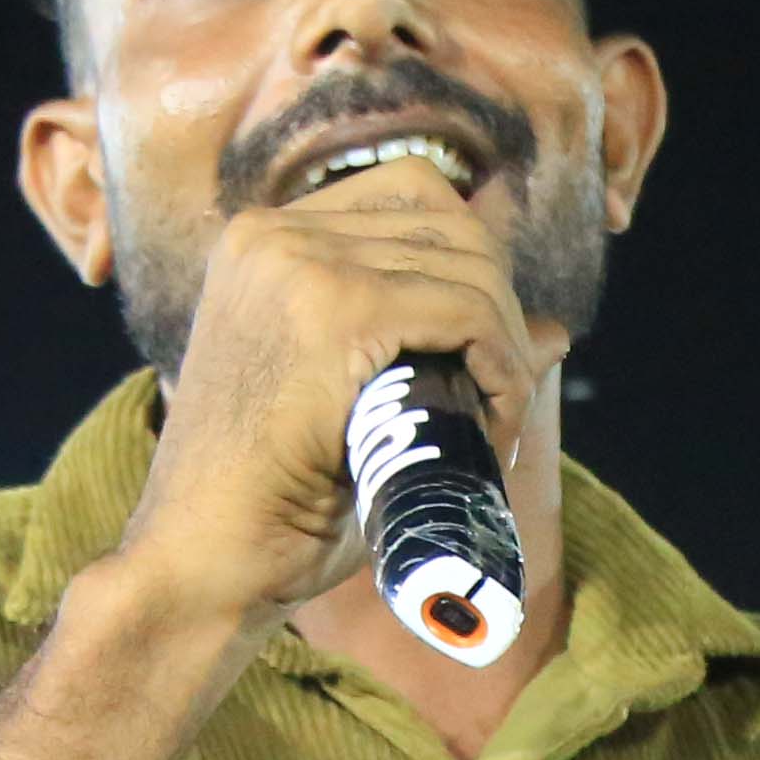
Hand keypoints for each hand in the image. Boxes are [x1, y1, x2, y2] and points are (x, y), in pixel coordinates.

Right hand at [102, 158, 548, 628]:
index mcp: (261, 241)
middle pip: (446, 219)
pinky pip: (464, 309)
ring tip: (497, 419)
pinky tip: (495, 418)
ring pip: (466, 265)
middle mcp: (271, 233)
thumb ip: (435, 353)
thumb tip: (558, 331)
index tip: (480, 351)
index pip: (410, 194)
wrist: (201, 564)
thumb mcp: (356, 407)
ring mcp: (297, 263)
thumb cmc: (272, 506)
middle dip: (496, 303)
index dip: (468, 265)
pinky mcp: (334, 309)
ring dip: (505, 343)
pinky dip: (501, 362)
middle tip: (500, 393)